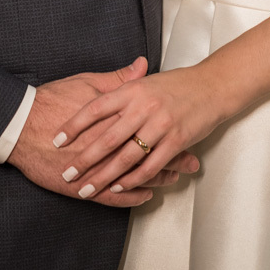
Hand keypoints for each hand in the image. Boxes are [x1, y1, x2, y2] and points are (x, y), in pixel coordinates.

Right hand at [9, 57, 187, 206]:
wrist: (20, 125)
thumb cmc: (52, 101)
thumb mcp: (87, 83)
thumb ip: (118, 80)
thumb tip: (142, 66)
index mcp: (112, 117)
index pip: (148, 126)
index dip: (170, 132)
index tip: (189, 132)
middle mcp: (107, 144)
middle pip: (146, 153)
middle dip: (171, 159)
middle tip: (191, 162)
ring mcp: (95, 168)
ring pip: (133, 176)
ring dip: (155, 178)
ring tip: (174, 179)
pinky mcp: (82, 185)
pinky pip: (113, 197)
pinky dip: (132, 196)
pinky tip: (145, 195)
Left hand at [51, 67, 212, 199]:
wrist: (212, 86)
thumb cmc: (178, 84)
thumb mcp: (146, 81)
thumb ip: (122, 85)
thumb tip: (96, 92)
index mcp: (133, 89)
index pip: (96, 107)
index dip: (74, 125)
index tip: (57, 139)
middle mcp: (144, 106)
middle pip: (107, 137)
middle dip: (84, 158)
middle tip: (67, 173)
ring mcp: (160, 124)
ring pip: (126, 155)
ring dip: (104, 175)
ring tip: (88, 188)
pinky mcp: (176, 141)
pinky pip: (150, 164)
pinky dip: (132, 179)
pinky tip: (119, 187)